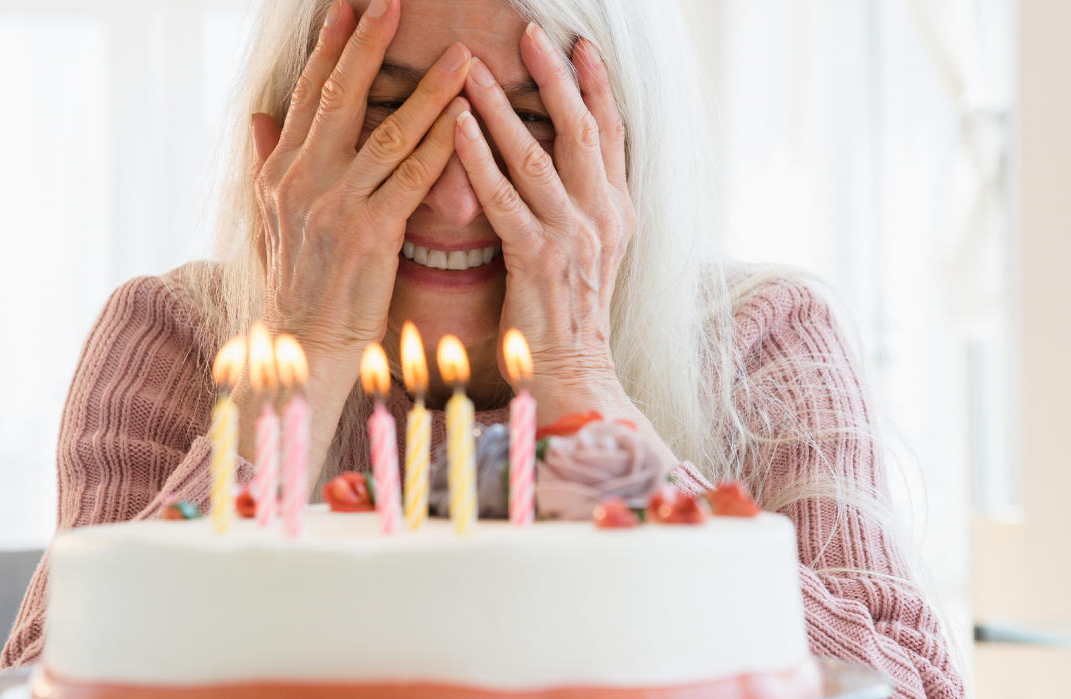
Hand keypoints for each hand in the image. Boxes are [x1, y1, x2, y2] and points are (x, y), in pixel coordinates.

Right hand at [250, 0, 470, 372]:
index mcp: (281, 172)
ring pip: (387, 133)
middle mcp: (303, 181)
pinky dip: (441, 146)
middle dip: (369, 45)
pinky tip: (467, 120)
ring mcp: (336, 206)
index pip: (309, 96)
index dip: (331, 49)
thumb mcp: (269, 218)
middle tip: (394, 2)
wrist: (305, 344)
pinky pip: (412, 179)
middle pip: (340, 98)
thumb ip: (268, 161)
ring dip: (427, 91)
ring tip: (461, 56)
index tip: (351, 7)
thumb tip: (260, 114)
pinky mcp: (370, 235)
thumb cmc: (297, 283)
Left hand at [453, 24, 635, 419]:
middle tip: (531, 33)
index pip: (611, 134)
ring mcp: (572, 237)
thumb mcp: (591, 251)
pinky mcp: (537, 259)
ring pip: (537, 156)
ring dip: (503, 107)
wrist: (573, 371)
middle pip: (581, 130)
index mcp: (617, 210)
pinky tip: (455, 127)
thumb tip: (563, 160)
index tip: (579, 45)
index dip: (596, 86)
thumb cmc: (569, 313)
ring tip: (472, 68)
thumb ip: (583, 204)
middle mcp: (602, 216)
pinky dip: (478, 158)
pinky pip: (504, 198)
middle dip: (556, 77)